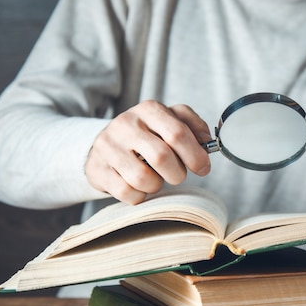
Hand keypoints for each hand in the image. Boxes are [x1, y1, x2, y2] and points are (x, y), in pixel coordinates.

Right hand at [85, 100, 211, 204]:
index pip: (177, 133)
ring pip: (143, 178)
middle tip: (177, 175)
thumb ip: (192, 125)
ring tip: (155, 178)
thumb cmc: (147, 135)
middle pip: (162, 157)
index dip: (195, 155)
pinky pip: (127, 192)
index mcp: (149, 109)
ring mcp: (108, 147)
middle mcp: (126, 124)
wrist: (106, 145)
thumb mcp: (169, 120)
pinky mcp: (97, 169)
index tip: (203, 168)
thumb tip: (207, 142)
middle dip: (177, 173)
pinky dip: (140, 195)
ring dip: (157, 185)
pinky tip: (139, 187)